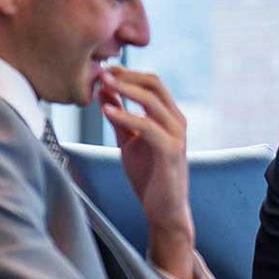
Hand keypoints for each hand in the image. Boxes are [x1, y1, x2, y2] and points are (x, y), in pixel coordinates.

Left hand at [97, 67, 195, 278]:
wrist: (164, 209)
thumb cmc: (149, 176)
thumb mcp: (129, 141)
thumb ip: (119, 117)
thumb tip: (104, 91)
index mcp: (169, 116)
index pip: (151, 83)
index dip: (127, 73)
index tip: (103, 68)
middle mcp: (177, 121)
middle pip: (154, 84)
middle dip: (126, 75)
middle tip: (101, 70)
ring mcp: (176, 135)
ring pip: (152, 100)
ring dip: (125, 89)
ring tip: (102, 83)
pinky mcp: (170, 151)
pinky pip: (147, 126)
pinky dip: (126, 116)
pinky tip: (107, 111)